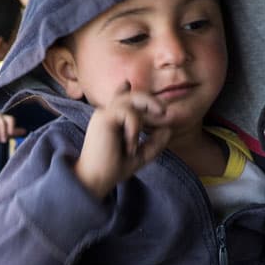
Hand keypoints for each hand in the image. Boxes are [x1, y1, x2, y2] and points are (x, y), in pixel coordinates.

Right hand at [75, 83, 175, 199]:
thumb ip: (155, 143)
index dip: (126, 89)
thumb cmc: (114, 168)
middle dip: (150, 100)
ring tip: (140, 138)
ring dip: (143, 118)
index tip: (129, 85)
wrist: (96, 179)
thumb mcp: (141, 155)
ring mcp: (104, 114)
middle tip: (163, 112)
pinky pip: (128, 112)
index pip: (119, 97)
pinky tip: (130, 146)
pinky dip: (135, 127)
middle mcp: (107, 114)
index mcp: (111, 120)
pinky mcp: (104, 118)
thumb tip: (168, 128)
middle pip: (132, 94)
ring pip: (132, 98)